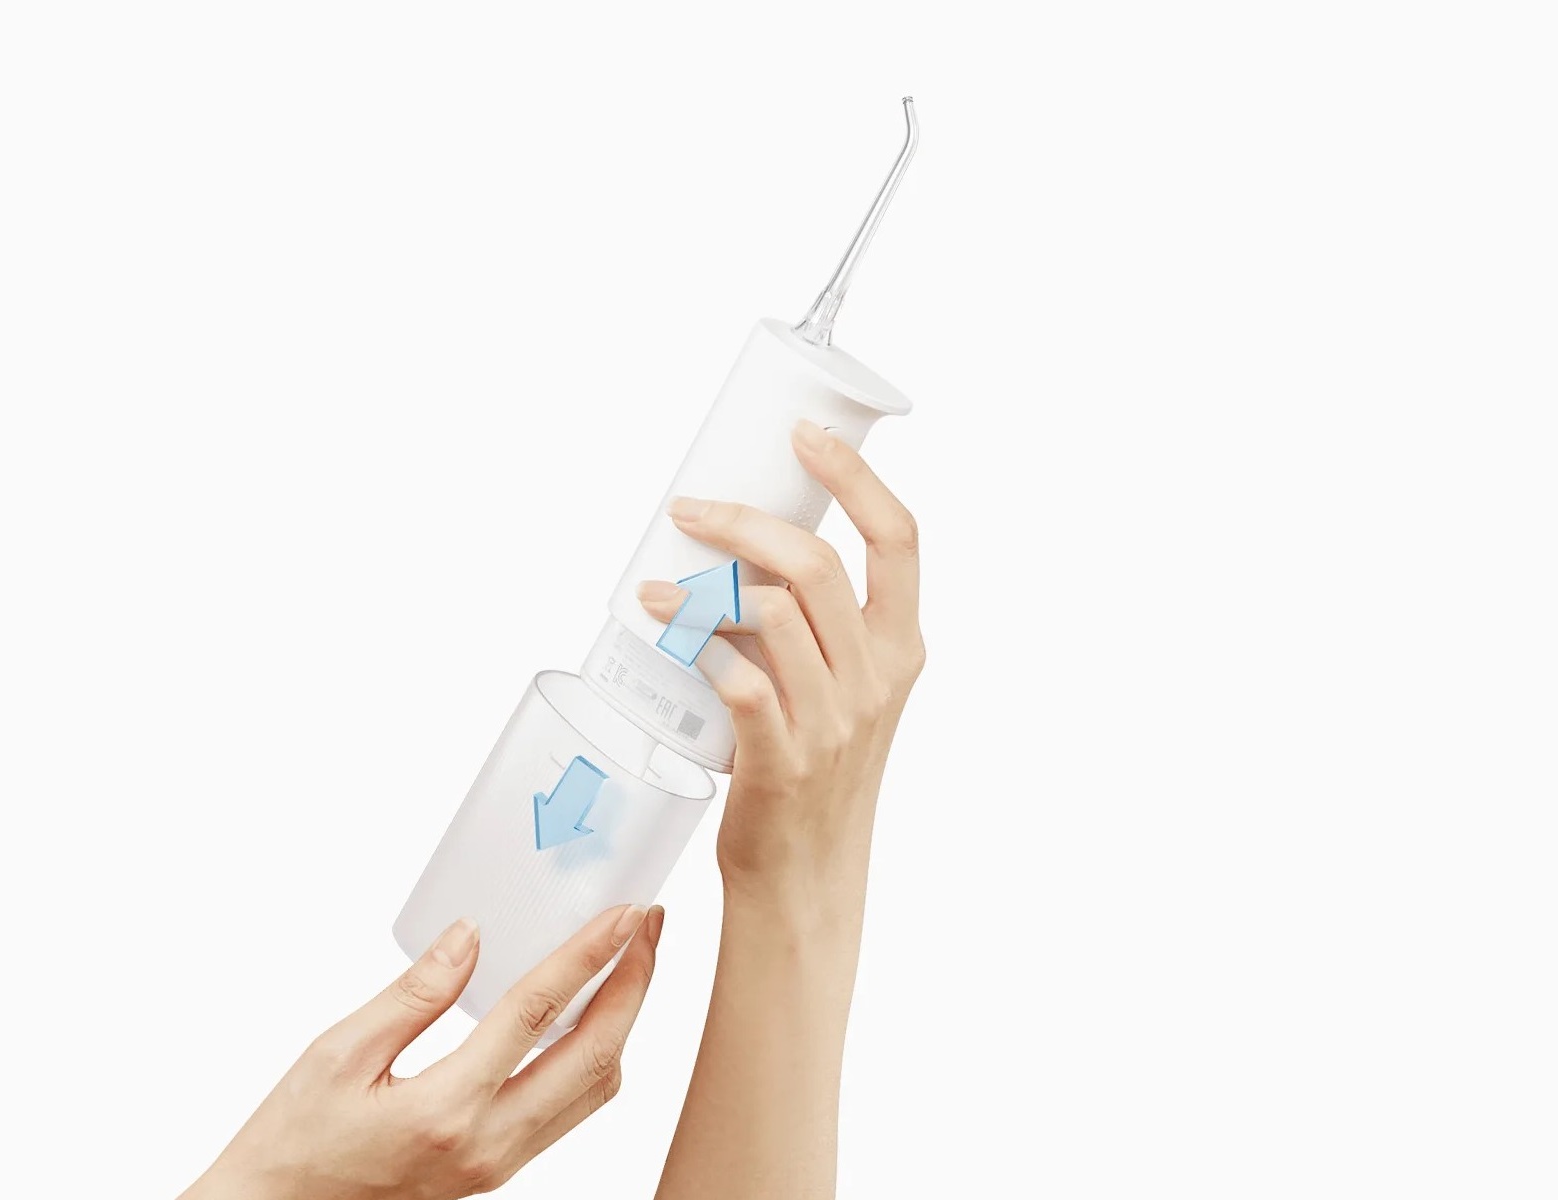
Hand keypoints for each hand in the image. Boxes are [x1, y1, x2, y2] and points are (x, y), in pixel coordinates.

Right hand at [181, 903, 664, 1199]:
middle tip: (648, 926)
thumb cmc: (294, 1141)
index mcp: (445, 1110)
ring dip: (622, 1022)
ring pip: (594, 1091)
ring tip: (628, 962)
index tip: (625, 913)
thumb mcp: (338, 1053)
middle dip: (634, 985)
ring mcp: (498, 1164)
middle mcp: (488, 1145)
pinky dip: (592, 1056)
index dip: (590, 956)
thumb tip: (470, 936)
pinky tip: (585, 1016)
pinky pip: (569, 1110)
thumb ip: (413, 995)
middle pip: (595, 1058)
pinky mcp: (496, 1169)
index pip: (538, 1016)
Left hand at [636, 419, 923, 909]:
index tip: (806, 437)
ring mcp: (832, 721)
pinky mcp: (782, 760)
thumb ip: (817, 627)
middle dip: (746, 523)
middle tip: (692, 510)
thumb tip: (743, 548)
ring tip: (659, 584)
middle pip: (818, 566)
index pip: (898, 539)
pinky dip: (698, 647)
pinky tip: (665, 630)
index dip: (855, 478)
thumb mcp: (848, 693)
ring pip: (774, 615)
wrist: (806, 876)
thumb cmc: (813, 771)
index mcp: (899, 649)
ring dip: (704, 587)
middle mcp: (876, 679)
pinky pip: (740, 682)